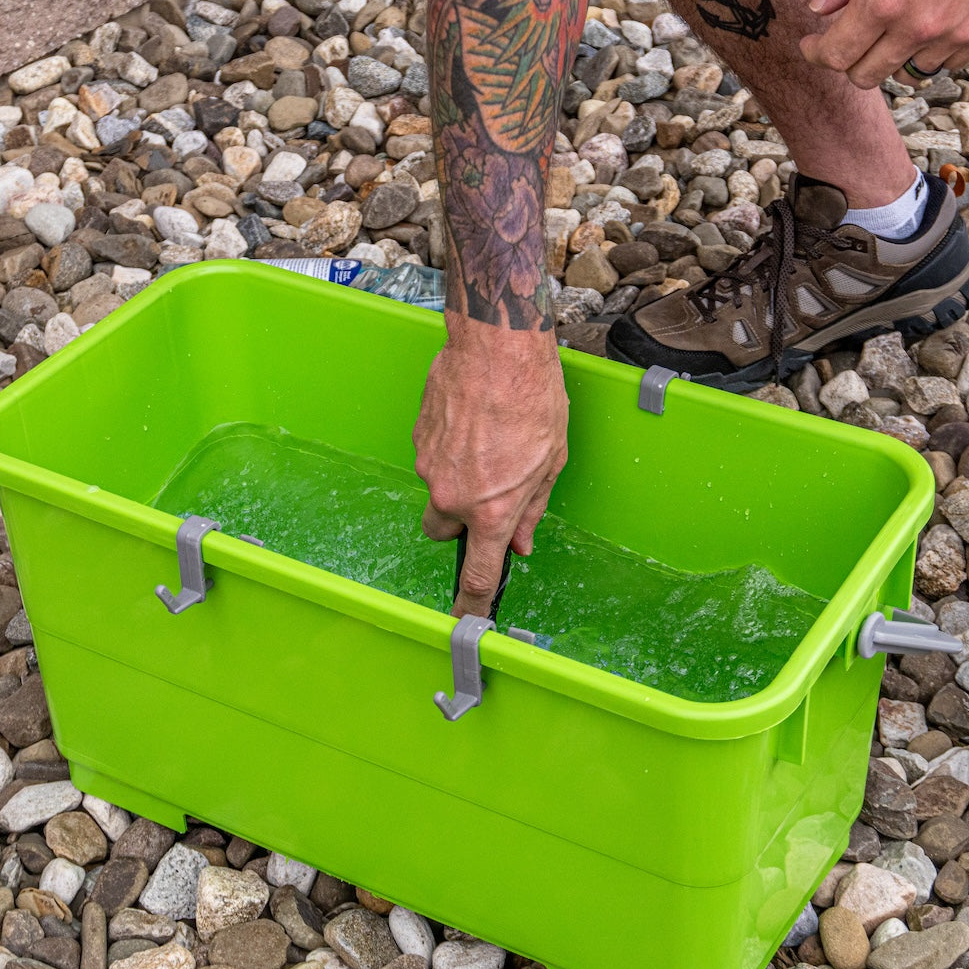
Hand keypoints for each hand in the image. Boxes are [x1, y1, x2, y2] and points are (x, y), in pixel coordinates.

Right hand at [413, 313, 567, 618]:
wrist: (497, 347)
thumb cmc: (532, 399)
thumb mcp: (550, 462)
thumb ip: (532, 510)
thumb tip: (521, 542)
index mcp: (493, 510)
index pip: (477, 574)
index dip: (471, 603)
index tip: (467, 620)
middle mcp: (454, 496)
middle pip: (443, 534)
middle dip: (460, 526)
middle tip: (484, 499)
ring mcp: (430, 468)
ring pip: (436, 495)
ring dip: (454, 485)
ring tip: (484, 446)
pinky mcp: (418, 440)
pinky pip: (430, 461)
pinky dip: (447, 453)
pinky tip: (471, 424)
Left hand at [800, 0, 968, 89]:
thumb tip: (820, 7)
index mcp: (887, 0)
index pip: (834, 55)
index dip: (816, 52)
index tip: (812, 44)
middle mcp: (918, 26)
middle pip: (864, 77)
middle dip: (850, 61)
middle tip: (850, 39)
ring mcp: (953, 33)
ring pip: (904, 73)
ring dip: (893, 57)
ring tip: (896, 27)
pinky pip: (946, 63)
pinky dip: (933, 51)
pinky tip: (932, 24)